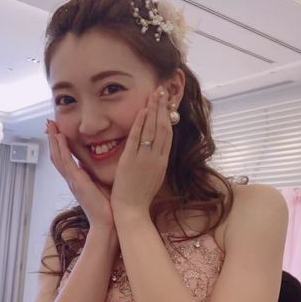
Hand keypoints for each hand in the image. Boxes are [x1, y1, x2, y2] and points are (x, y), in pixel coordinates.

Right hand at [47, 121, 114, 230]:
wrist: (107, 223)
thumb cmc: (107, 207)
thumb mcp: (101, 185)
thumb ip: (96, 175)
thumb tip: (99, 163)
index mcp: (77, 180)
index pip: (65, 158)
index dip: (60, 145)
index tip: (58, 130)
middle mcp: (72, 179)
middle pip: (57, 155)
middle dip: (53, 139)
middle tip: (50, 123)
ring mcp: (72, 180)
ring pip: (58, 156)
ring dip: (54, 140)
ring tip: (51, 126)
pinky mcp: (76, 182)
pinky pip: (66, 162)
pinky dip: (61, 149)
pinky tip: (59, 137)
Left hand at [111, 87, 171, 221]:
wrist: (132, 211)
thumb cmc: (141, 196)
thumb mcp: (154, 177)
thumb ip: (156, 161)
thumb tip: (157, 149)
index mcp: (163, 161)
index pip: (169, 134)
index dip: (169, 116)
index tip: (168, 103)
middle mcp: (157, 158)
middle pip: (163, 127)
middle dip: (163, 107)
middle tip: (163, 90)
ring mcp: (145, 158)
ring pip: (153, 129)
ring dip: (154, 110)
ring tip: (155, 93)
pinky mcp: (132, 160)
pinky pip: (137, 138)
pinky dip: (141, 123)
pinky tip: (143, 110)